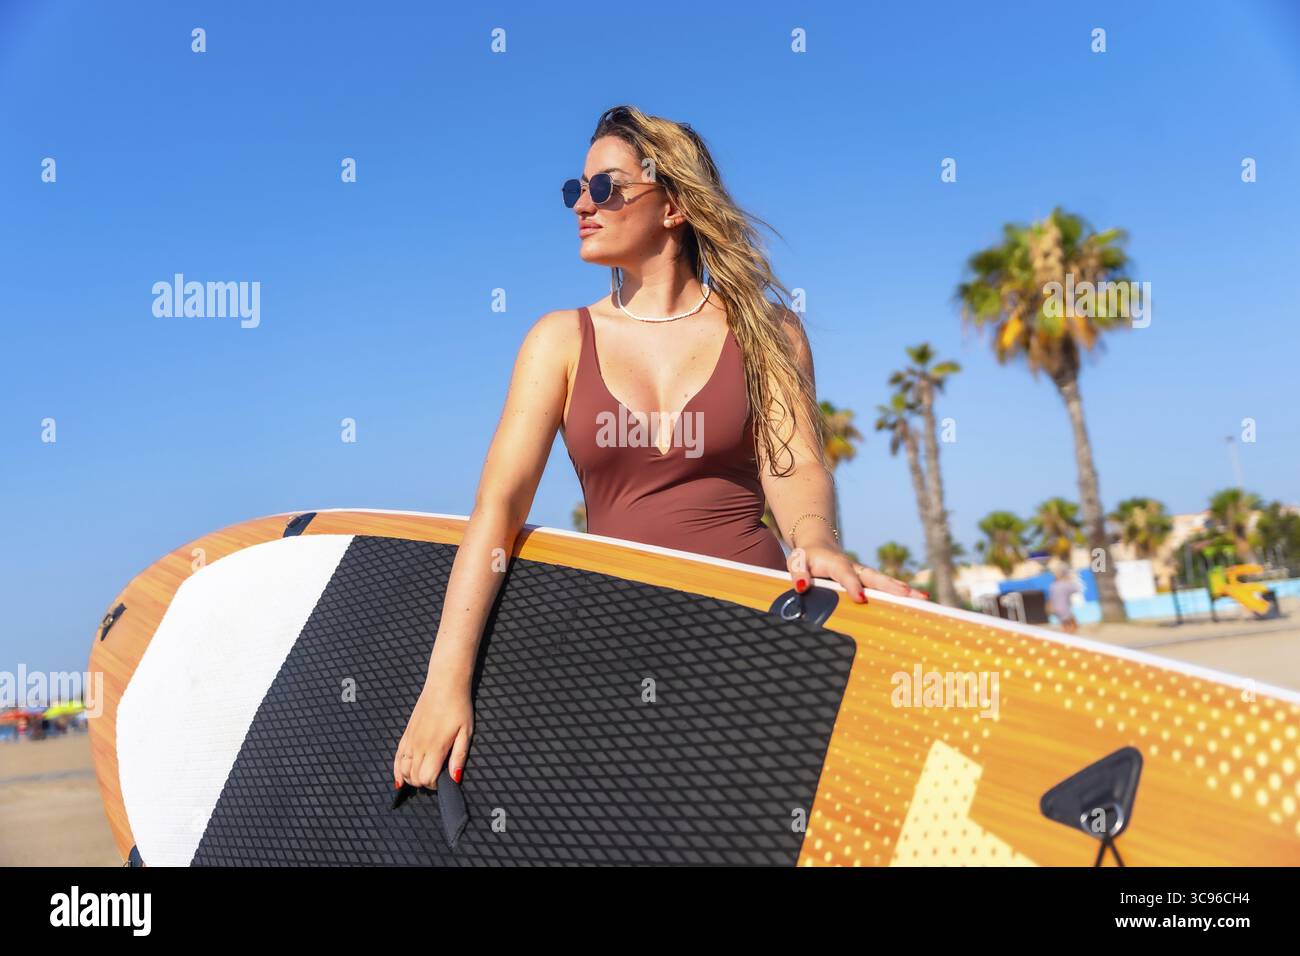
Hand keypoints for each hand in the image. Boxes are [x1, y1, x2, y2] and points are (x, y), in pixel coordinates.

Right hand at [392, 669, 472, 790]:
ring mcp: (410, 739)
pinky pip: (397, 756)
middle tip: (436, 777)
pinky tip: (400, 779)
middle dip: (423, 783)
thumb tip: (455, 778)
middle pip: (412, 777)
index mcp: (434, 747)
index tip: (444, 779)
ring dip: (410, 778)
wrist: (444, 684)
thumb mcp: (466, 732)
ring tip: (422, 777)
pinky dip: (397, 770)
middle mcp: (418, 746)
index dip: (435, 784)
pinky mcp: (406, 733)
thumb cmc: (458, 707)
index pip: (426, 778)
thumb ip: (459, 757)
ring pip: (402, 769)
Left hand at [786, 544, 927, 603]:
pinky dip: (901, 593)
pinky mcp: (868, 579)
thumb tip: (801, 586)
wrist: (819, 545)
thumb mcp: (797, 562)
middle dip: (891, 587)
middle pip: (875, 577)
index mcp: (836, 564)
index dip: (853, 586)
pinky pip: (885, 586)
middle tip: (908, 595)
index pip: (846, 575)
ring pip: (885, 582)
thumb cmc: (807, 557)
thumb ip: (798, 573)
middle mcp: (855, 567)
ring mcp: (864, 573)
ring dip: (903, 590)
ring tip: (923, 599)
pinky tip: (917, 600)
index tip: (861, 598)